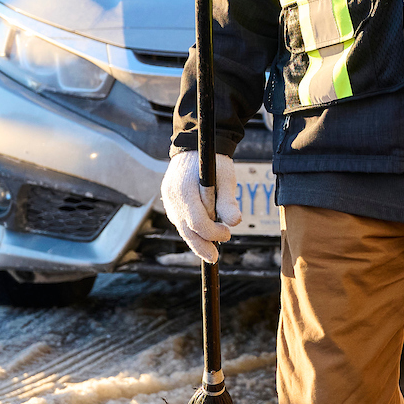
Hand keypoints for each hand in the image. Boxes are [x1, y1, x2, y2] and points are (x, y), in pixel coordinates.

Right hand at [161, 147, 235, 262]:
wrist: (195, 145)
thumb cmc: (214, 162)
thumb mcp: (226, 178)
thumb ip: (228, 201)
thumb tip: (235, 222)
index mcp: (184, 191)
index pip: (198, 222)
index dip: (213, 233)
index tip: (228, 234)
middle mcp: (172, 198)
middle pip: (186, 229)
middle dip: (201, 246)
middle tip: (214, 258)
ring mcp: (167, 200)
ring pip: (181, 227)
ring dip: (195, 239)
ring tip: (209, 251)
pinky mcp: (168, 201)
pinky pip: (178, 220)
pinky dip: (190, 229)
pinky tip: (201, 235)